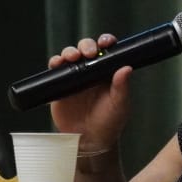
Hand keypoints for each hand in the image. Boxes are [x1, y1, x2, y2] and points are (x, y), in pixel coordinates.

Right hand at [46, 33, 131, 148]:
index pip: (106, 50)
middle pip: (85, 48)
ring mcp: (73, 77)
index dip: (105, 41)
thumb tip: (126, 68)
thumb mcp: (120, 105)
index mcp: (106, 72)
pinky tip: (56, 64)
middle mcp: (90, 71)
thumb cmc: (109, 123)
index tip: (105, 42)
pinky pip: (54, 70)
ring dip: (68, 51)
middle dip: (85, 45)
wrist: (89, 140)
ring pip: (69, 56)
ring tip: (71, 57)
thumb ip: (122, 87)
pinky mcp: (59, 86)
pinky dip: (54, 63)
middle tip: (87, 52)